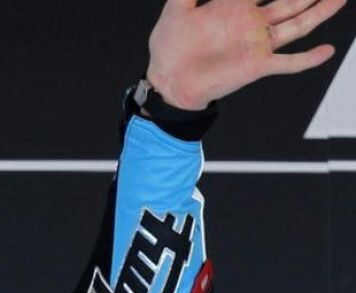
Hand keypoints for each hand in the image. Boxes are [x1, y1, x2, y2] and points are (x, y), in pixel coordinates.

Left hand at [146, 0, 346, 109]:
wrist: (167, 82)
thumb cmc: (169, 48)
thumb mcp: (176, 10)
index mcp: (233, 5)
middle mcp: (251, 22)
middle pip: (290, 1)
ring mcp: (257, 43)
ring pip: (298, 25)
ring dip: (319, 12)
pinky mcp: (257, 65)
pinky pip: (289, 63)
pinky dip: (308, 59)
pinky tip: (326, 51)